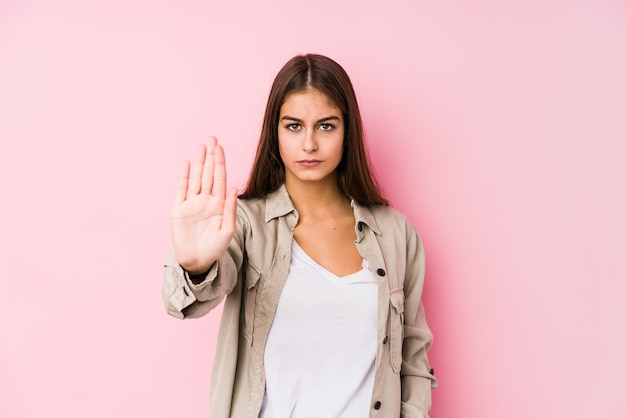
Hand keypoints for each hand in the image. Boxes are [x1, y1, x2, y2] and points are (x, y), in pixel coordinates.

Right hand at [171, 136, 237, 273]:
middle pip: (209, 174)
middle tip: (212, 138)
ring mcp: (192, 203)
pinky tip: (188, 164)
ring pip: (196, 178)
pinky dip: (184, 177)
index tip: (221, 148)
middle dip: (211, 156)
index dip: (220, 163)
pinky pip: (181, 189)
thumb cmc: (215, 248)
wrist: (197, 262)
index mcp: (219, 204)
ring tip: (202, 146)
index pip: (221, 179)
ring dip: (199, 162)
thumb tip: (235, 187)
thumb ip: (230, 208)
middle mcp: (206, 200)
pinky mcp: (179, 209)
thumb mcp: (227, 229)